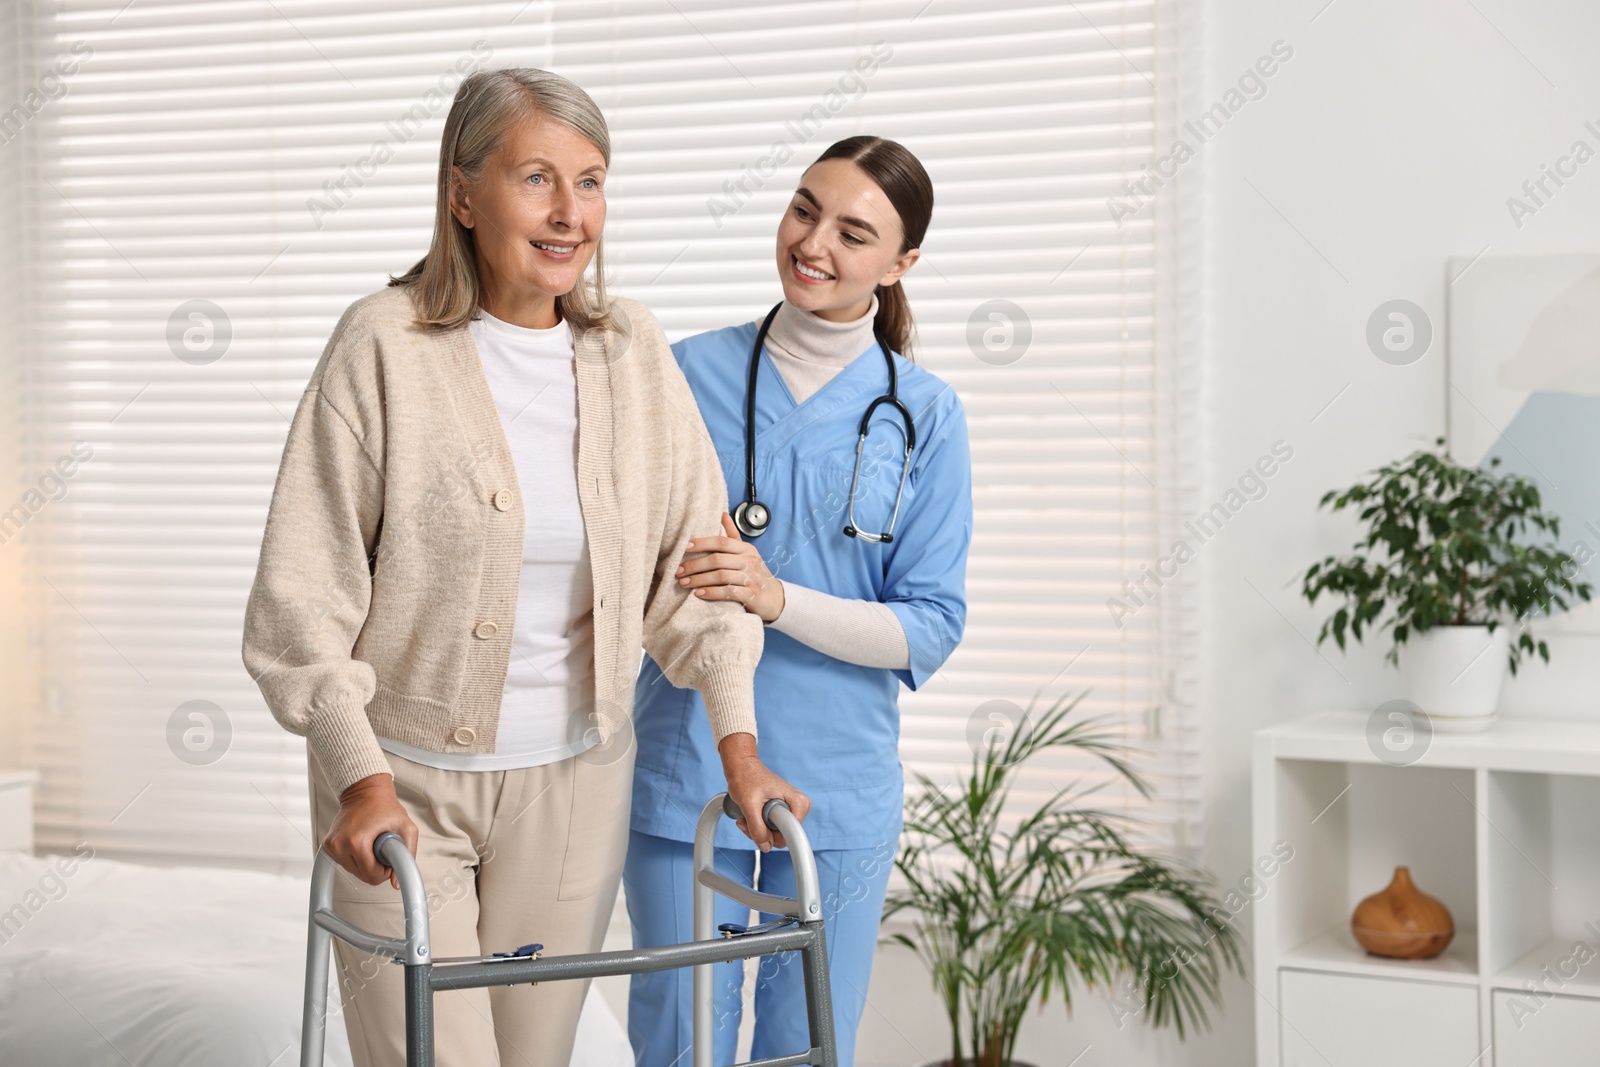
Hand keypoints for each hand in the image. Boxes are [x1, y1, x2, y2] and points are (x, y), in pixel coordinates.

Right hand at [324, 773, 418, 889]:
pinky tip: (361, 841)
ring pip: (353, 871)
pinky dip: (355, 857)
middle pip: (362, 876)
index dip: (385, 870)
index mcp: (357, 842)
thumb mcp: (406, 828)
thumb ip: (407, 856)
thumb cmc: (386, 807)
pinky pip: (345, 863)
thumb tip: (395, 883)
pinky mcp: (327, 845)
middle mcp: (340, 845)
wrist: (365, 791)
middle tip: (380, 845)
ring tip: (371, 841)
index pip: (371, 877)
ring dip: (365, 861)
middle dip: (375, 866)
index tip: (388, 855)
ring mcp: (331, 846)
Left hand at [678, 514, 785, 622]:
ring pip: (720, 576)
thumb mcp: (746, 553)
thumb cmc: (755, 574)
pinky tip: (699, 593)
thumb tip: (722, 514)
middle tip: (678, 571)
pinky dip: (711, 593)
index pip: (721, 542)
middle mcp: (749, 561)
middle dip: (695, 565)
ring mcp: (751, 578)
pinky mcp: (751, 595)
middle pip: (717, 559)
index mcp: (746, 549)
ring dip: (699, 580)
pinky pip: (728, 592)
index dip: (701, 543)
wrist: (775, 598)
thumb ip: (733, 535)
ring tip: (684, 583)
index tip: (684, 547)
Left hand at [717, 733, 809, 851]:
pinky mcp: (781, 813)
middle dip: (761, 833)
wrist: (742, 766)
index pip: (791, 835)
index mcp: (798, 803)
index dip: (771, 835)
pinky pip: (771, 830)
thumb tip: (766, 847)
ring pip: (775, 836)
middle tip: (747, 820)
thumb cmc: (746, 778)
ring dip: (756, 831)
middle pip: (782, 837)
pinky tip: (747, 817)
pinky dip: (757, 827)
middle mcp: (798, 807)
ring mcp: (790, 811)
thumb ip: (757, 828)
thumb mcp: (749, 804)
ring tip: (745, 816)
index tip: (758, 823)